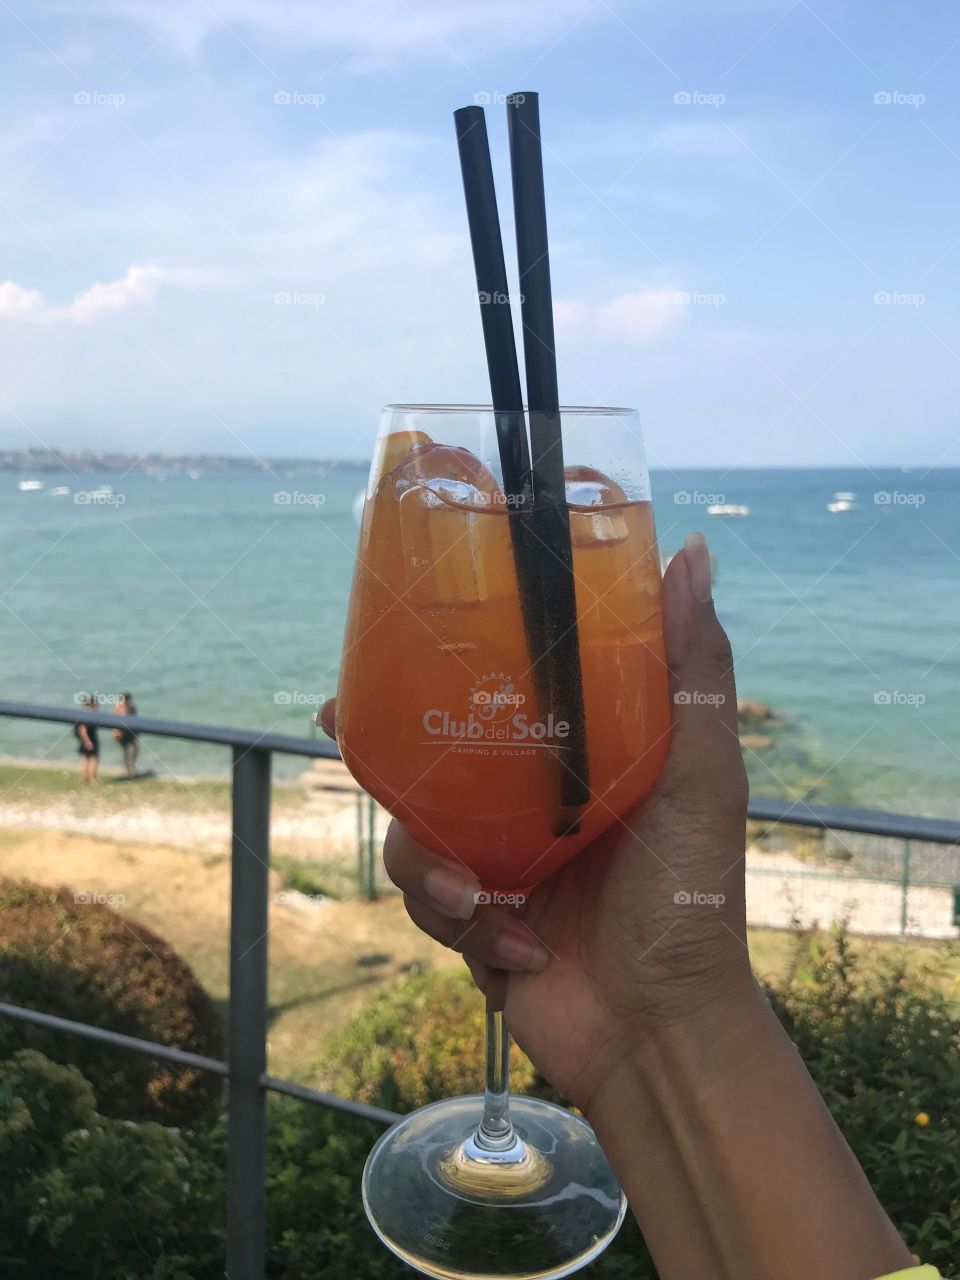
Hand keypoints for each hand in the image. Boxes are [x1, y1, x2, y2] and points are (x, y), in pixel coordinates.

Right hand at [321, 532, 752, 1115]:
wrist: (663, 1032)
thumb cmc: (691, 896)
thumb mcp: (702, 773)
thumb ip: (693, 669)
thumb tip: (692, 550)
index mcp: (575, 758)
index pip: (504, 689)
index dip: (450, 654)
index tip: (403, 623)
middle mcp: (528, 803)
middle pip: (436, 752)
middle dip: (385, 742)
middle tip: (339, 721)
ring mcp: (498, 862)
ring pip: (415, 834)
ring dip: (432, 866)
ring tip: (475, 895)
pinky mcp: (475, 921)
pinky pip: (430, 903)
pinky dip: (467, 925)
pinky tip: (518, 947)